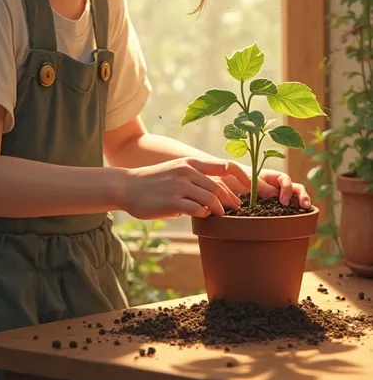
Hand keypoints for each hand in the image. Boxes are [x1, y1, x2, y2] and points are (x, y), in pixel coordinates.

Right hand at [124, 157, 250, 219]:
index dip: (243, 177)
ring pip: (211, 199)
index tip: (253, 188)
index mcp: (190, 162)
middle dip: (231, 200)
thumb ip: (195, 177)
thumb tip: (216, 192)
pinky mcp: (173, 202)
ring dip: (218, 210)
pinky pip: (197, 210)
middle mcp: (187, 172)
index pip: (225, 166)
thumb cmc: (154, 181)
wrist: (127, 186)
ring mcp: (180, 186)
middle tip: (236, 209)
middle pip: (220, 187)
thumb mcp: (176, 171)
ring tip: (219, 215)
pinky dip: (203, 215)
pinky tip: (201, 216)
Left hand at [220, 164, 310, 208]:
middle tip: (303, 205)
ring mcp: (273, 197)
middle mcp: (272, 186)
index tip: (281, 201)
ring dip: (301, 200)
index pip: (282, 179)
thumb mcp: (239, 181)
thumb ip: (255, 185)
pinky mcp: (271, 208)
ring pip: (292, 197)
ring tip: (306, 209)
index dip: (286, 188)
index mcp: (265, 177)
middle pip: (293, 186)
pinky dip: (295, 211)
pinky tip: (300, 218)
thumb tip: (272, 193)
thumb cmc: (226, 179)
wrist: (217, 185)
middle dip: (301, 194)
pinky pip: (285, 209)